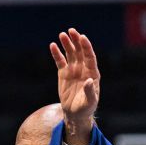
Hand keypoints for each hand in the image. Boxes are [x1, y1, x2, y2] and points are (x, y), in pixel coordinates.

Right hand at [50, 27, 98, 144]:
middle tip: (71, 31)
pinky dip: (57, 53)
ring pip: (70, 53)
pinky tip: (53, 45)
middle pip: (80, 52)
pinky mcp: (64, 73)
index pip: (90, 57)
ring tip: (62, 34)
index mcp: (93, 73)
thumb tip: (89, 80)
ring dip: (67, 44)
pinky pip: (60, 61)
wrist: (75, 113)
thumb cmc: (86, 108)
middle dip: (76, 41)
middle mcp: (84, 69)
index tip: (82, 37)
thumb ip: (90, 91)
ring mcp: (73, 70)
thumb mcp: (90, 102)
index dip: (86, 47)